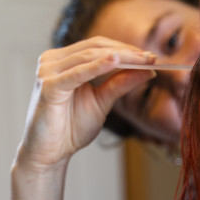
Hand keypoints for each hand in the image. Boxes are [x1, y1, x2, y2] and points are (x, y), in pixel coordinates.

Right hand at [15, 37, 156, 171]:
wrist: (49, 153)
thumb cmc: (70, 128)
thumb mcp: (102, 102)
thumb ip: (120, 84)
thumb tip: (148, 69)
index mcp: (64, 61)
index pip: (98, 46)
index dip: (126, 49)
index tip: (152, 57)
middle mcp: (53, 60)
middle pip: (95, 47)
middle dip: (126, 52)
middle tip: (151, 58)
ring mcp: (48, 71)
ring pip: (89, 57)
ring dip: (119, 57)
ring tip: (141, 60)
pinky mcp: (48, 86)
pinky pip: (77, 73)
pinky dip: (97, 67)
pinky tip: (115, 61)